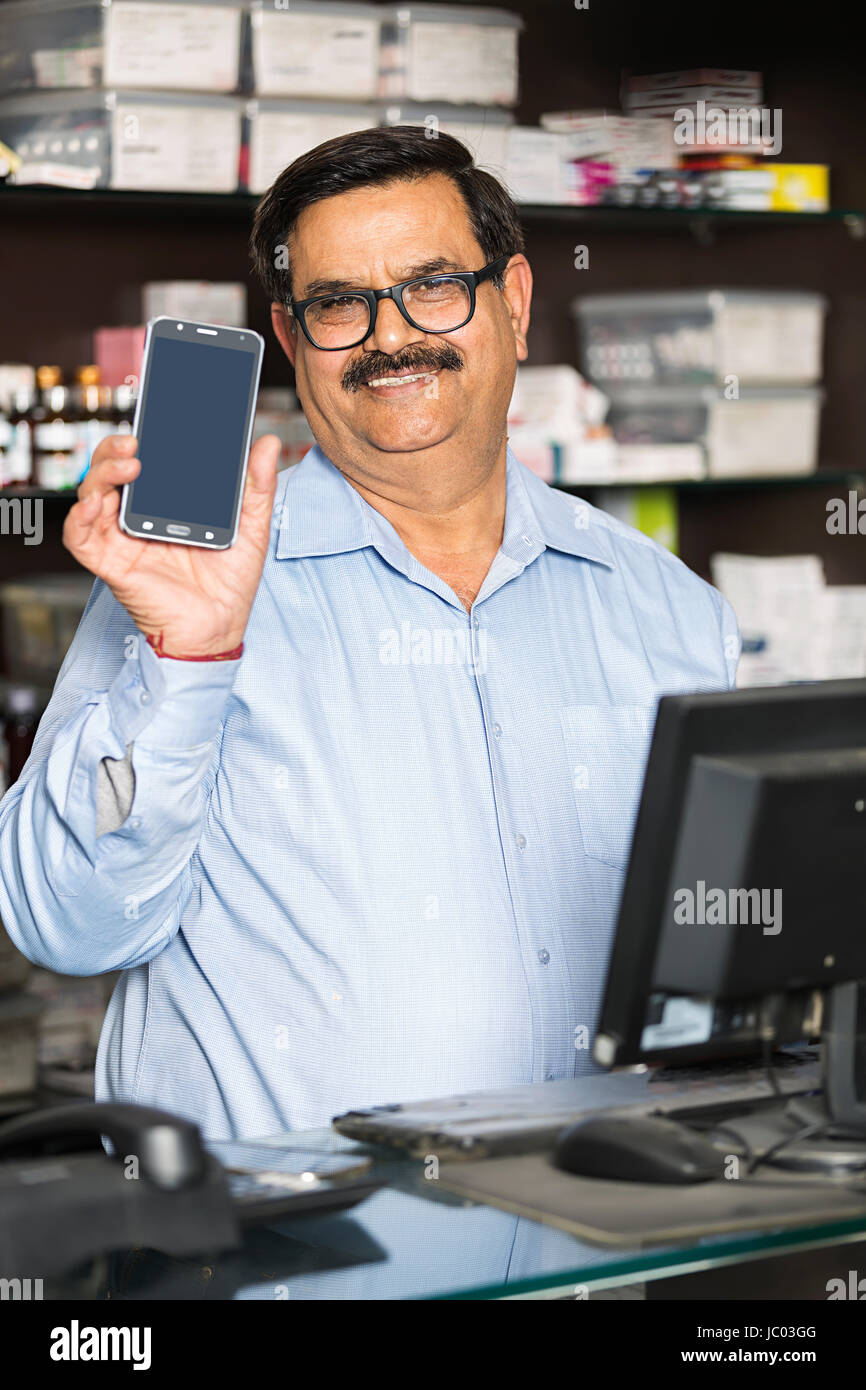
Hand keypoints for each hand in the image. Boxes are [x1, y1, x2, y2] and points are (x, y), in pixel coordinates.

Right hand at [63, 433, 280, 656]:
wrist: (220, 629)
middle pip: (111, 474)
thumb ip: (256, 486)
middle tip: (135, 440)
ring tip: (129, 462)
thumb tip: (266, 443)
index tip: (155, 417)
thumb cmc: (230, 583)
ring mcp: (122, 540)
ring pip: (92, 496)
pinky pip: (80, 539)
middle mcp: (138, 519)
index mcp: (166, 505)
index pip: (145, 463)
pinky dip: (79, 517)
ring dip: (102, 474)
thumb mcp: (251, 527)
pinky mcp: (111, 564)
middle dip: (114, 451)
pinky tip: (95, 502)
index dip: (142, 439)